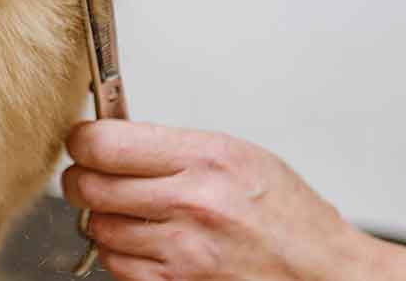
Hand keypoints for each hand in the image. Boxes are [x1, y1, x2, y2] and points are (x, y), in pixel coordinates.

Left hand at [61, 120, 367, 279]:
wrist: (323, 274)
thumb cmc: (287, 217)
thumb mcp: (237, 156)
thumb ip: (173, 147)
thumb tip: (113, 138)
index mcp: (207, 160)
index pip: (105, 144)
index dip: (82, 141)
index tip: (83, 141)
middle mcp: (192, 204)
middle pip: (90, 187)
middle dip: (82, 179)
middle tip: (91, 176)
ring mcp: (183, 252)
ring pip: (98, 228)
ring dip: (104, 219)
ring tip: (134, 212)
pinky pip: (117, 267)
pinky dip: (122, 255)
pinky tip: (147, 244)